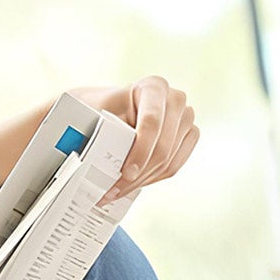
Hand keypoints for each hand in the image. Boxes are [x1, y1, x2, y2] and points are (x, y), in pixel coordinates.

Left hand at [69, 77, 198, 205]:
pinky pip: (173, 167)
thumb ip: (97, 130)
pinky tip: (131, 185)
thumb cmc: (97, 107)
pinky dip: (151, 180)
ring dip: (141, 181)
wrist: (107, 108)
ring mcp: (185, 119)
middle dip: (138, 175)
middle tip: (111, 192)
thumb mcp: (93, 112)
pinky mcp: (188, 137)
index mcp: (153, 86)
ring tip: (115, 192)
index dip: (141, 151)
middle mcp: (175, 99)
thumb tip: (91, 160)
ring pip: (168, 161)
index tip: (125, 174)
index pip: (152, 122)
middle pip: (163, 147)